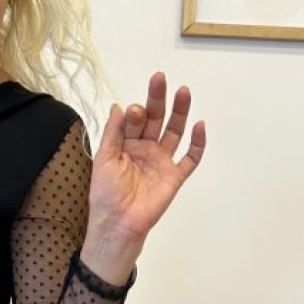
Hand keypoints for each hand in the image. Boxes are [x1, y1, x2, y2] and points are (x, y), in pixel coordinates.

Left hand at [83, 73, 205, 278]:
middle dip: (158, 99)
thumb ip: (113, 132)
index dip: (135, 112)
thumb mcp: (104, 159)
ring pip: (174, 132)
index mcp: (126, 145)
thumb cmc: (105, 194)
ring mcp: (161, 162)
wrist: (117, 224)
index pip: (135, 120)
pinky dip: (197, 143)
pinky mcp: (174, 177)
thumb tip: (119, 105)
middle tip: (160, 79)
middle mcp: (145, 149)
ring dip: (179, 112)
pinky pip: (190, 158)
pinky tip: (199, 126)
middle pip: (156, 119)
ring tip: (183, 92)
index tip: (133, 110)